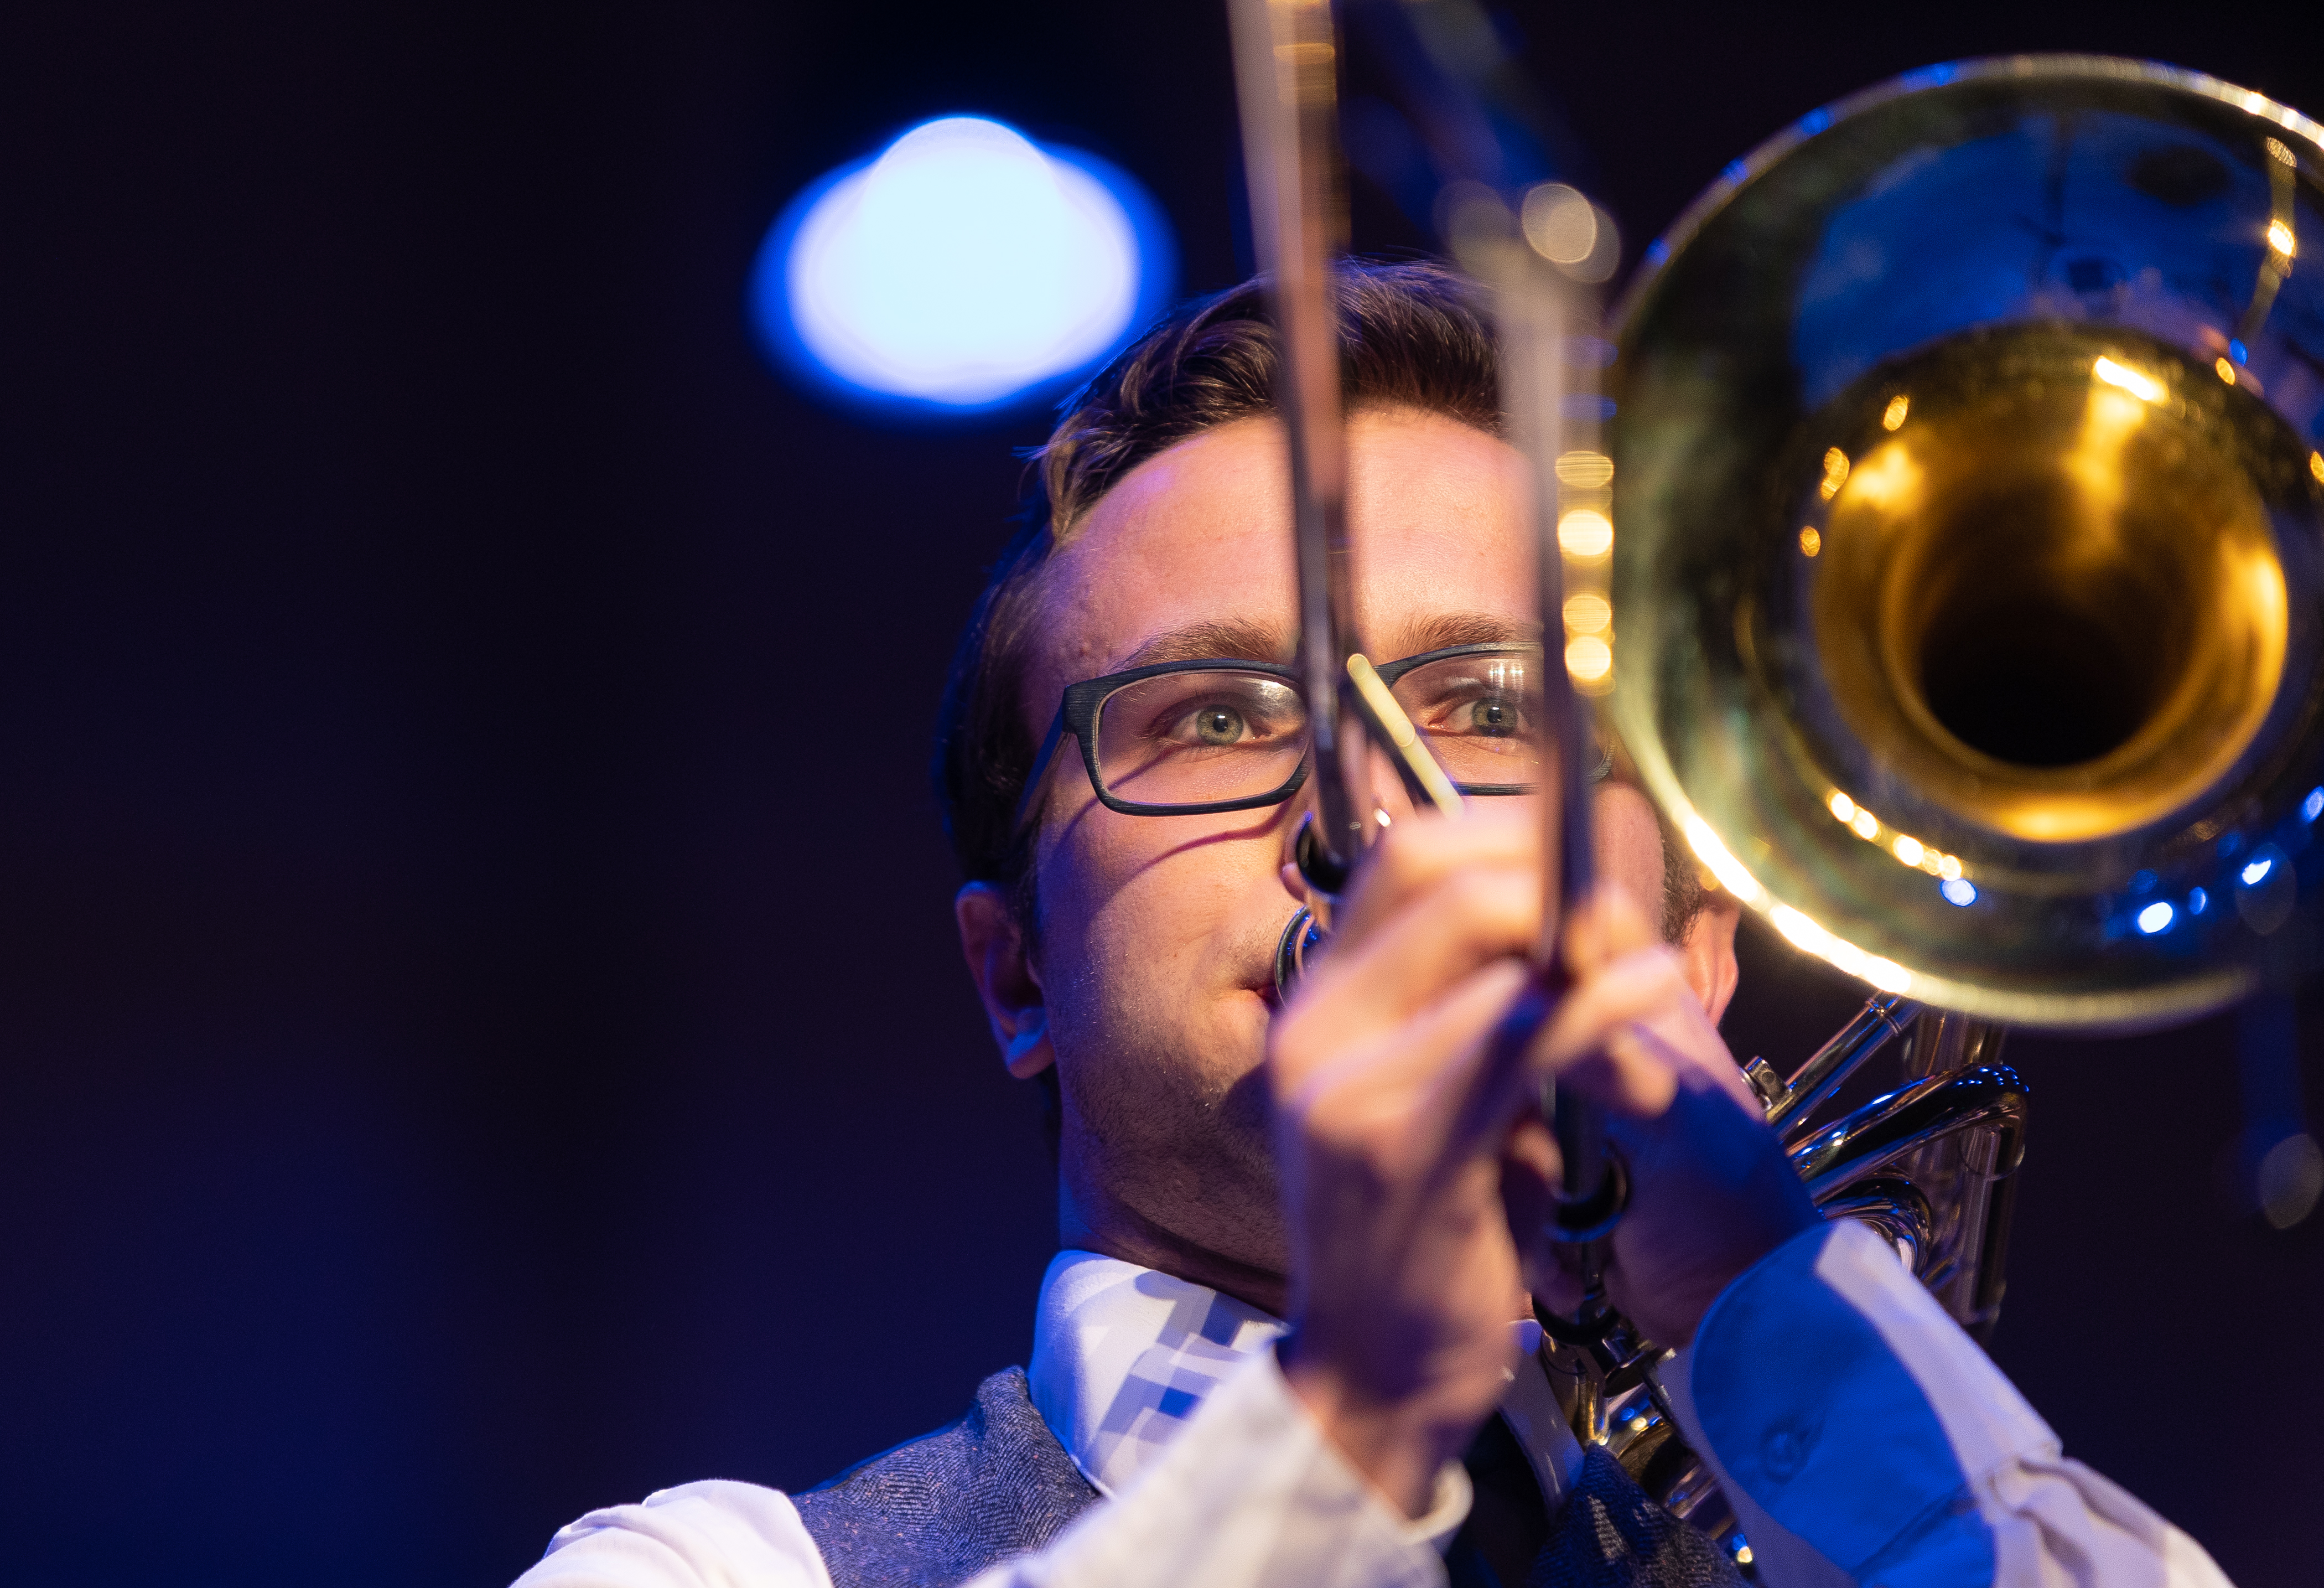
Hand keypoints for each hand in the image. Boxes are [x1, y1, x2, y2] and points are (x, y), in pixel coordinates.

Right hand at [1266, 806, 1816, 1515]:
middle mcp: (1313, 1029)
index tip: (1575, 856)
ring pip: (1483, 945)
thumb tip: (1552, 915)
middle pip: (1432, 873)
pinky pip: (1515, 1036)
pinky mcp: (1404, 1144)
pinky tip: (1650, 992)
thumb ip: (1464, 1011)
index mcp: (1315, 1008)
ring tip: (1653, 963)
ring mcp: (1348, 1084)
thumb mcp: (1427, 1100)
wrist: (1373, 1382)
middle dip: (1540, 869)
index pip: (1398, 858)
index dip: (1498, 831)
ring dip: (1585, 937)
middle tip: (1612, 909)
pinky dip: (1595, 1002)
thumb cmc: (1424, 1239)